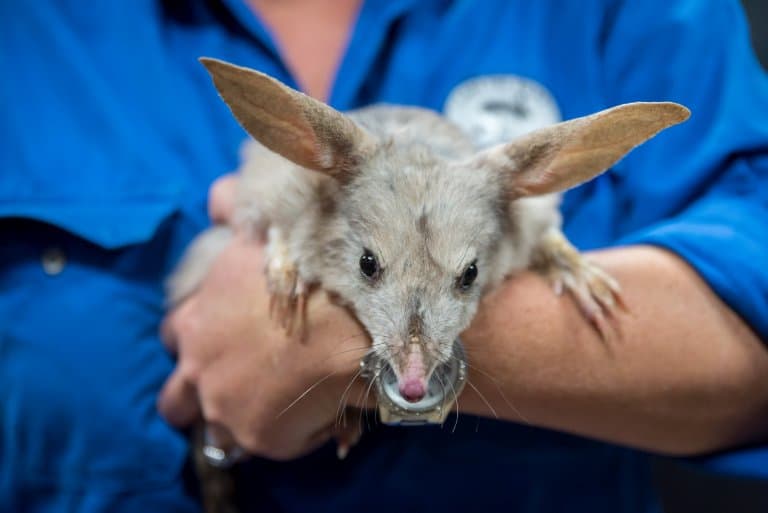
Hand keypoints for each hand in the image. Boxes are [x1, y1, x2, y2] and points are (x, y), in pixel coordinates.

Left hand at [158, 177, 371, 459]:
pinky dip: (279, 433)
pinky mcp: (256, 435)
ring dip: (228, 418)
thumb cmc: (312, 272)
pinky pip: (257, 444)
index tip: (218, 338)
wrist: (351, 318)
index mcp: (197, 318)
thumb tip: (218, 199)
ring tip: (262, 410)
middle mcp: (198, 365)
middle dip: (196, 390)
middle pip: (175, 396)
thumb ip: (232, 208)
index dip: (195, 339)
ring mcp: (221, 404)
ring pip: (210, 428)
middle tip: (234, 383)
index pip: (175, 335)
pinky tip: (307, 416)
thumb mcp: (266, 228)